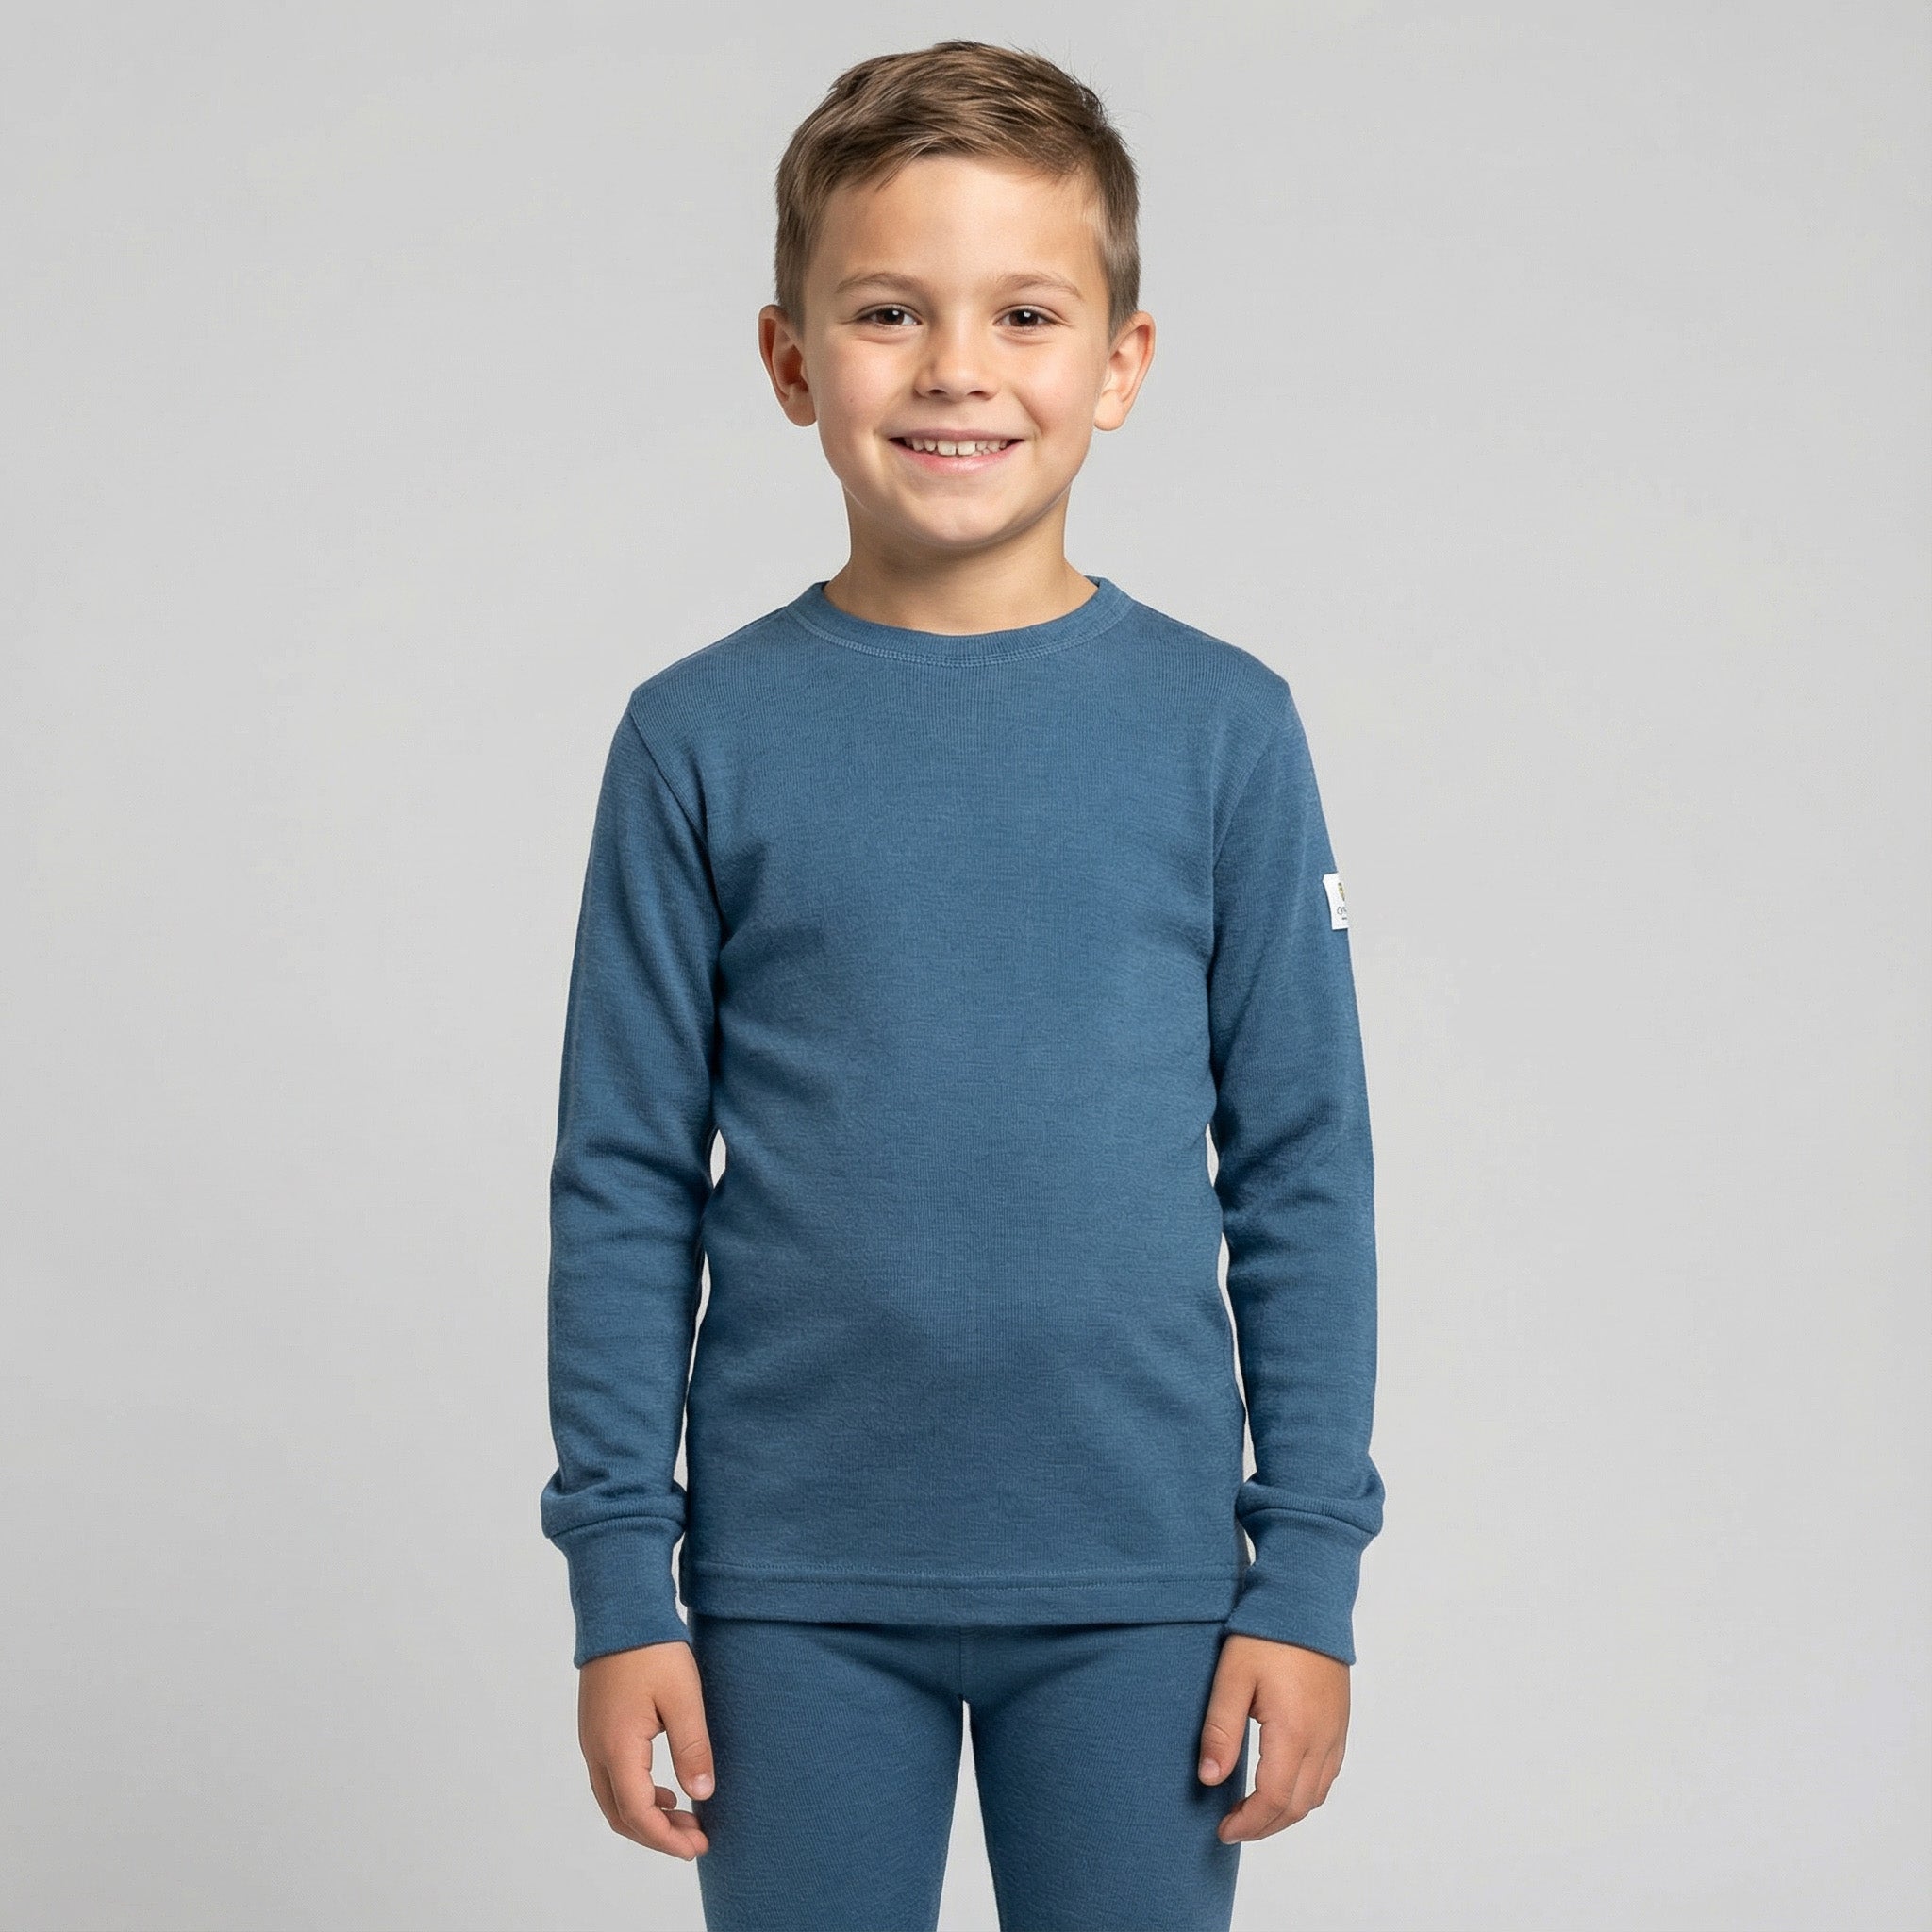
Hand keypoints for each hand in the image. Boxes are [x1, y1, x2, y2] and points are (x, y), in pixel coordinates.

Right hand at [578, 1639, 715, 1859]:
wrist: (620, 1610)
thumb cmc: (653, 1650)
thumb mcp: (683, 1697)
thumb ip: (692, 1748)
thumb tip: (702, 1796)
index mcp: (616, 1748)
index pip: (638, 1815)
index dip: (667, 1840)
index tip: (698, 1848)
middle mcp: (596, 1751)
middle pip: (621, 1816)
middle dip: (658, 1836)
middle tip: (697, 1838)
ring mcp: (591, 1740)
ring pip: (613, 1800)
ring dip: (646, 1817)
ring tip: (685, 1818)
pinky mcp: (595, 1729)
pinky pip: (610, 1779)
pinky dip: (636, 1796)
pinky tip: (664, 1789)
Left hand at [1196, 1633, 1349, 1841]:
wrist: (1307, 1600)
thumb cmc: (1266, 1635)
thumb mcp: (1232, 1677)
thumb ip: (1221, 1730)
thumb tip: (1210, 1779)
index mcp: (1294, 1733)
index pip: (1275, 1800)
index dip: (1248, 1824)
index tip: (1223, 1830)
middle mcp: (1322, 1740)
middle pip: (1298, 1807)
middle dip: (1265, 1826)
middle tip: (1232, 1826)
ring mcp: (1335, 1732)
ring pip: (1317, 1795)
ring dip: (1286, 1812)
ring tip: (1253, 1811)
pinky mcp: (1339, 1722)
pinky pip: (1328, 1774)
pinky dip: (1305, 1792)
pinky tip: (1283, 1784)